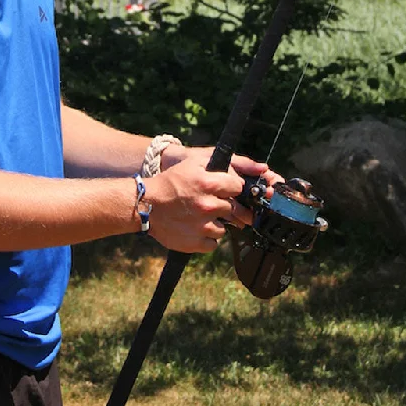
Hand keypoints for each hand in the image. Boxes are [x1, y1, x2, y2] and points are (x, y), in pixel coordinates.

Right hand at [149, 146, 282, 252]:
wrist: (146, 204)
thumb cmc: (170, 182)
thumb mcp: (193, 163)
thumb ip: (224, 163)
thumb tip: (259, 168)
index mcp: (208, 183)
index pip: (238, 187)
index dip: (231, 188)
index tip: (223, 190)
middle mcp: (208, 205)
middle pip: (233, 208)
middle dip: (224, 206)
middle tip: (209, 204)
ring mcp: (203, 226)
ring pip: (225, 227)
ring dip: (216, 222)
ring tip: (199, 216)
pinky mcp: (197, 242)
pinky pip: (213, 242)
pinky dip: (206, 237)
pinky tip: (194, 228)